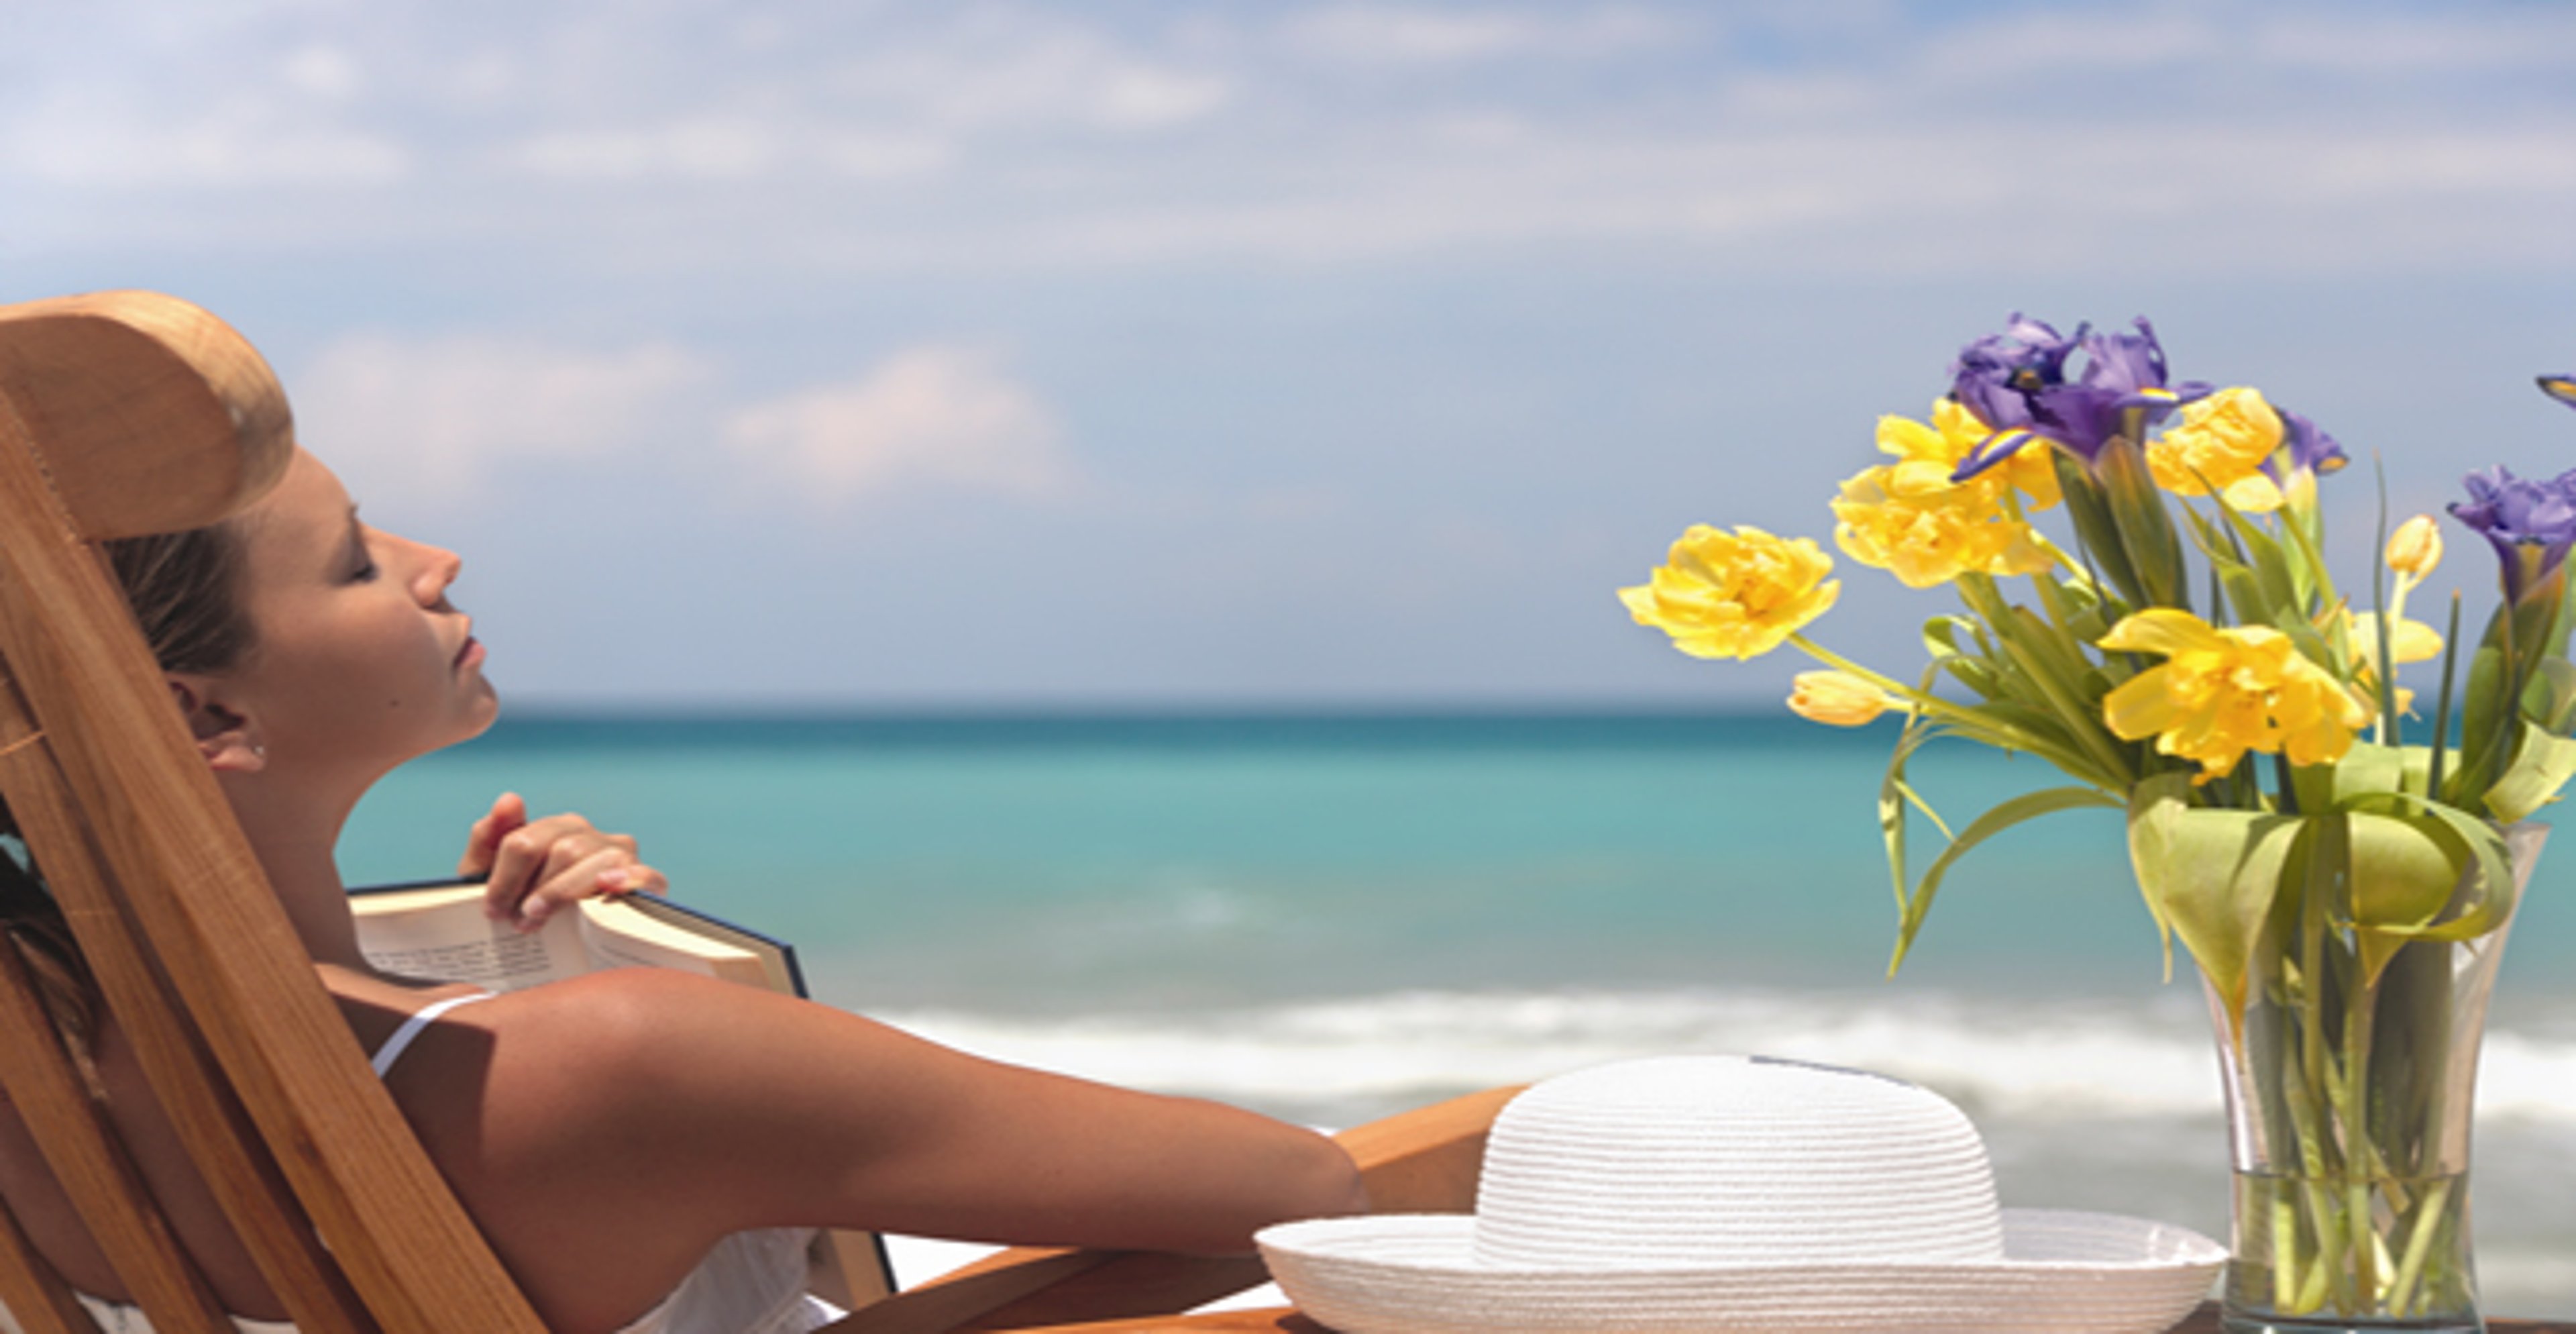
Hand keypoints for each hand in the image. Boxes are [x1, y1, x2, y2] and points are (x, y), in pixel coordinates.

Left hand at [460, 792, 667, 931]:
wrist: (564, 946)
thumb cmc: (523, 905)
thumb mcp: (491, 876)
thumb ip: (489, 839)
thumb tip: (510, 799)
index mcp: (555, 828)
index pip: (525, 842)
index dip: (504, 880)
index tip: (494, 911)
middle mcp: (590, 835)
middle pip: (562, 850)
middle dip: (535, 888)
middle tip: (519, 920)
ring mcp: (621, 856)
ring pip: (595, 861)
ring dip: (563, 892)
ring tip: (541, 919)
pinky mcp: (647, 881)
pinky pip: (646, 875)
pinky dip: (629, 880)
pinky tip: (607, 887)